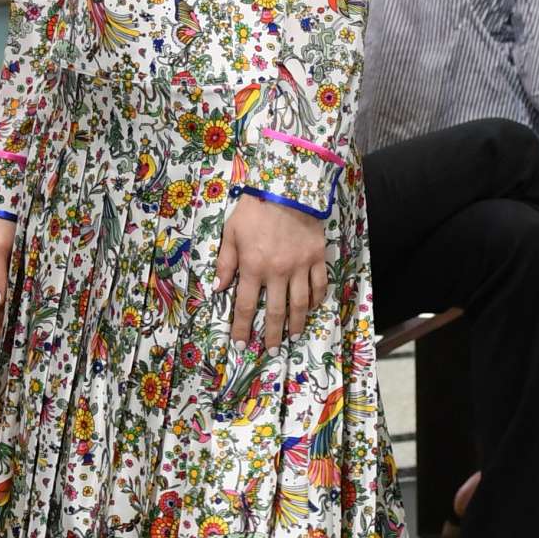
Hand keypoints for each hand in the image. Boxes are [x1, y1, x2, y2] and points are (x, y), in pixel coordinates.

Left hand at [216, 194, 327, 350]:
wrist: (287, 186)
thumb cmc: (254, 208)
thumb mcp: (231, 232)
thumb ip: (225, 262)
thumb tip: (219, 288)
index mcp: (253, 267)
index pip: (246, 305)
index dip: (242, 327)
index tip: (241, 343)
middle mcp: (277, 272)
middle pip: (275, 311)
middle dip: (272, 334)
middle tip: (272, 351)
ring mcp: (300, 266)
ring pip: (300, 303)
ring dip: (296, 323)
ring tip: (293, 336)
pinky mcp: (317, 257)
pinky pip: (320, 285)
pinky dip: (317, 299)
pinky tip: (313, 308)